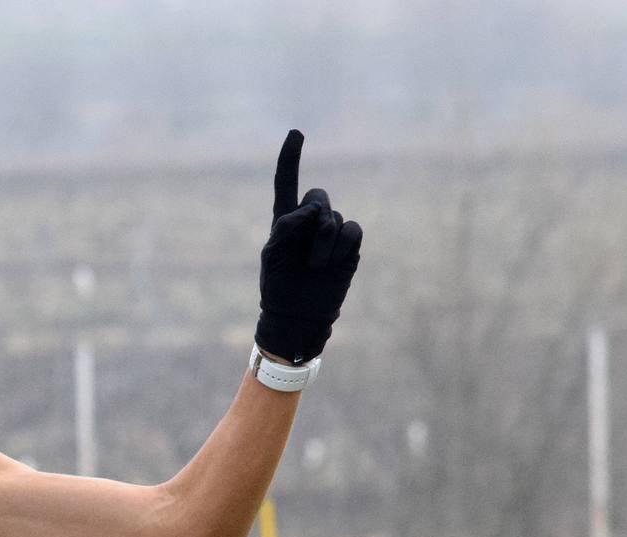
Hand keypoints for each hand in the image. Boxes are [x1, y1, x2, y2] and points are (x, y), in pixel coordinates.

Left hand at [255, 131, 361, 364]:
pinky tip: (331, 265)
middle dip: (313, 220)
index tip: (296, 132)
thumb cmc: (279, 285)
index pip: (287, 182)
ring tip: (314, 267)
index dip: (291, 158)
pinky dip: (341, 247)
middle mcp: (310, 220)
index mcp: (285, 219)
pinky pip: (353, 230)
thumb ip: (287, 225)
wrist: (299, 313)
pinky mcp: (350, 245)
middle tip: (304, 252)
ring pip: (335, 218)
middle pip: (319, 197)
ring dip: (322, 245)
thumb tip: (315, 209)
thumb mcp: (273, 254)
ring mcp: (332, 231)